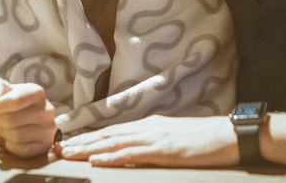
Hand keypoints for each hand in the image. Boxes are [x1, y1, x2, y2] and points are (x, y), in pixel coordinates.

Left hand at [0, 78, 56, 157]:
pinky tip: (6, 138)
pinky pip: (22, 150)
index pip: (16, 101)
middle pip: (12, 120)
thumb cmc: (10, 100)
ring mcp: (48, 130)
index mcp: (38, 93)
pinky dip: (10, 145)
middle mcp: (47, 111)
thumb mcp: (3, 88)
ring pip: (17, 136)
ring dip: (0, 132)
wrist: (22, 115)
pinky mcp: (45, 146)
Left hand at [56, 115, 237, 167]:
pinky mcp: (165, 149)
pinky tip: (97, 159)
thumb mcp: (173, 141)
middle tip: (55, 148)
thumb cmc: (205, 141)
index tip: (67, 143)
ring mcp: (155, 137)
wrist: (230, 136)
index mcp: (149, 126)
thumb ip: (151, 146)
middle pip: (107, 135)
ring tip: (67, 153)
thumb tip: (131, 153)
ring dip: (88, 148)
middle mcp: (147, 127)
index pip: (112, 132)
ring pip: (114, 142)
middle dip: (80, 142)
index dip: (88, 137)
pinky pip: (133, 153)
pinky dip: (113, 156)